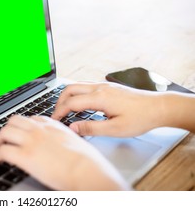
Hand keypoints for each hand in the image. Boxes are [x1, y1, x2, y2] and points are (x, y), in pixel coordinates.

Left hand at [0, 115, 128, 189]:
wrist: (87, 171)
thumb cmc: (87, 162)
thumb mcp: (75, 142)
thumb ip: (63, 140)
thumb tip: (60, 147)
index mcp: (52, 126)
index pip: (31, 119)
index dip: (23, 126)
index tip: (21, 133)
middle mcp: (39, 130)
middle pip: (14, 120)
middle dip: (7, 129)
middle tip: (4, 139)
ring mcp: (31, 142)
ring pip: (4, 132)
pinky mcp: (25, 157)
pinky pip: (3, 151)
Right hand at [52, 82, 166, 136]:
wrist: (159, 107)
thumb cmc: (140, 118)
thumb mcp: (115, 129)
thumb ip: (91, 128)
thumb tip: (73, 127)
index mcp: (100, 98)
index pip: (71, 102)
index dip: (59, 112)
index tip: (54, 120)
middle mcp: (99, 88)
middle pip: (69, 89)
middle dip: (59, 101)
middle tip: (56, 114)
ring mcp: (103, 85)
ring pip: (77, 85)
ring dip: (67, 96)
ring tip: (65, 110)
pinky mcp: (108, 86)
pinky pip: (85, 86)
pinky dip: (76, 94)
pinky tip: (79, 105)